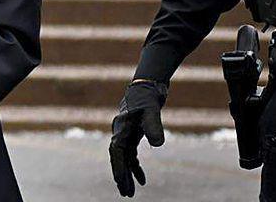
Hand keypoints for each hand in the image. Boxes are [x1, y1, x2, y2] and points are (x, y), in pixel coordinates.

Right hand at [109, 80, 167, 197]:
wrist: (148, 85)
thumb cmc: (148, 96)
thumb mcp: (152, 110)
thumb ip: (154, 126)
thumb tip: (158, 144)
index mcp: (121, 128)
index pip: (117, 152)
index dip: (118, 168)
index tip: (121, 182)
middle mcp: (120, 132)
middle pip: (118, 158)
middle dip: (121, 176)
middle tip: (125, 193)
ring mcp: (125, 134)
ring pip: (124, 159)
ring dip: (127, 174)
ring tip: (130, 192)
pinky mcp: (132, 134)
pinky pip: (131, 155)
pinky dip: (135, 167)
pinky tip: (142, 179)